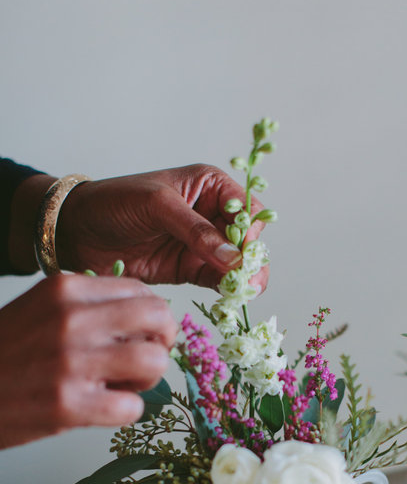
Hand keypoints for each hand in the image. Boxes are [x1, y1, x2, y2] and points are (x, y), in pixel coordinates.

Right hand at [0, 275, 176, 449]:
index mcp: (65, 289)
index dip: (153, 318)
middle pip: (159, 318)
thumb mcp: (42, 310)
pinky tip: (103, 408)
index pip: (142, 292)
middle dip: (163, 341)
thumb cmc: (3, 353)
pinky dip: (126, 411)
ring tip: (124, 385)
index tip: (146, 334)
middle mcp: (71, 319)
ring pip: (154, 361)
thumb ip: (89, 306)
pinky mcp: (68, 405)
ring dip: (148, 379)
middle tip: (147, 358)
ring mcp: (70, 362)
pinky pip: (133, 407)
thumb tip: (144, 315)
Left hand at [54, 164, 268, 289]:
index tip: (242, 250)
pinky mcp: (189, 269)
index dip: (250, 230)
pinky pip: (217, 280)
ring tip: (242, 292)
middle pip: (248, 239)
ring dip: (243, 278)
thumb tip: (234, 257)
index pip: (247, 208)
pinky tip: (228, 297)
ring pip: (237, 263)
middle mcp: (211, 214)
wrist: (77, 231)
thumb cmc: (114, 202)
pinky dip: (226, 290)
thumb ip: (196, 231)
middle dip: (252, 259)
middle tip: (248, 280)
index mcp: (210, 187)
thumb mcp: (157, 206)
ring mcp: (202, 244)